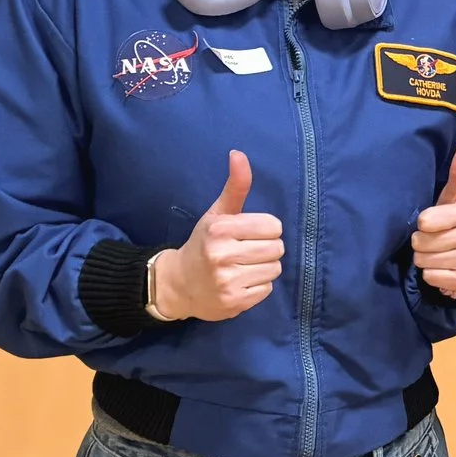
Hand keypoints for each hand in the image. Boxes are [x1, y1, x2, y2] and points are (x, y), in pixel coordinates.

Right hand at [152, 152, 283, 321]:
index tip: (248, 233)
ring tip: (243, 267)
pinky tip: (240, 282)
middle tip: (246, 252)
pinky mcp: (234, 302)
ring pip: (275, 269)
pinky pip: (267, 289)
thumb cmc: (203, 244)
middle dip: (266, 249)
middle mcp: (221, 254)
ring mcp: (227, 281)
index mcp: (219, 229)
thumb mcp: (217, 214)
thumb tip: (239, 153)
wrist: (178, 284)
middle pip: (277, 248)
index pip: (273, 226)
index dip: (265, 229)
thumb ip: (235, 186)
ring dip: (263, 268)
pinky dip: (258, 286)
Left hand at [411, 138, 455, 294]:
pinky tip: (442, 267)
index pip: (426, 220)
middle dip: (421, 242)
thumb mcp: (454, 198)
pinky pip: (431, 276)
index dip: (423, 222)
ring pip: (424, 260)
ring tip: (436, 252)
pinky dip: (431, 274)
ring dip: (424, 258)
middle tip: (432, 239)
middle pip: (422, 242)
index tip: (430, 221)